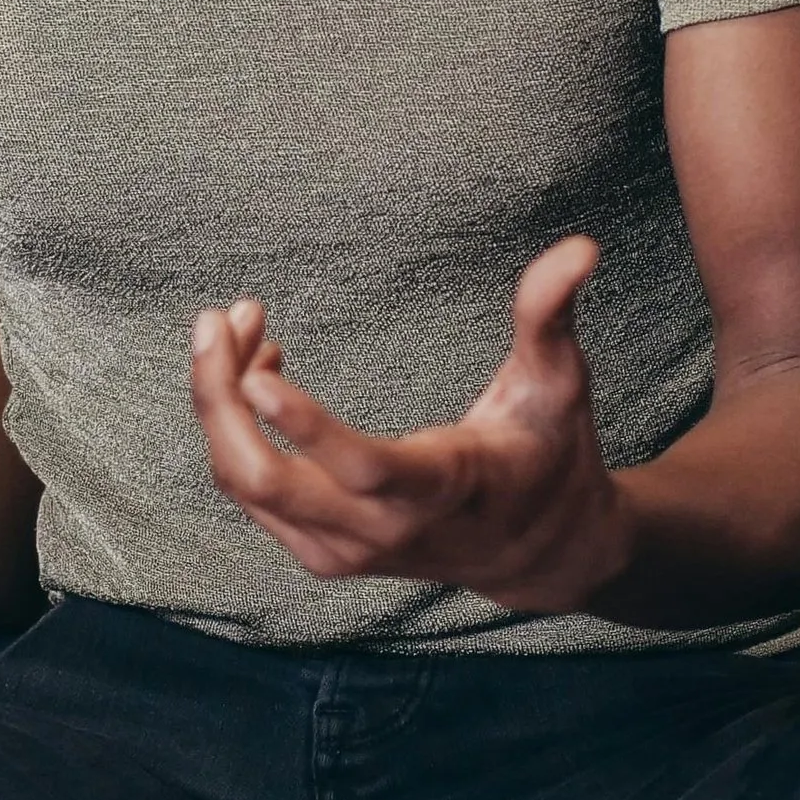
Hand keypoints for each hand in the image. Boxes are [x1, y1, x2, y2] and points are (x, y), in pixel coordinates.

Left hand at [188, 236, 631, 611]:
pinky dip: (235, 433)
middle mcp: (382, 530)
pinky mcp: (320, 552)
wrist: (539, 551)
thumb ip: (551, 314)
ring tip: (237, 328)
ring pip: (244, 485)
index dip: (306, 427)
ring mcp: (343, 550)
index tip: (259, 371)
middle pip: (267, 480)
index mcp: (442, 487)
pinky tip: (257, 376)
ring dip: (221, 405)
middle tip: (218, 319)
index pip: (362, 467)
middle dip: (222, 399)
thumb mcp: (559, 384)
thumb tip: (580, 247)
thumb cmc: (549, 453)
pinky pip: (250, 494)